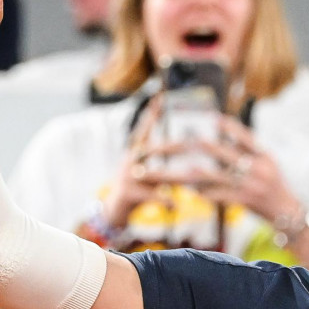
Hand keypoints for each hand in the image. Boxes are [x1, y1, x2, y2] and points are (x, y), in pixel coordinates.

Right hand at [103, 99, 194, 227]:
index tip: (160, 98)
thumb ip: (162, 164)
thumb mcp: (148, 174)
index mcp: (135, 153)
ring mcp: (127, 176)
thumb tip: (188, 156)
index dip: (152, 115)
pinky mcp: (128, 193)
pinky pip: (151, 196)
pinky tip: (176, 205)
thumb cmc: (137, 189)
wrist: (113, 210)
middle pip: (155, 149)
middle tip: (195, 142)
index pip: (144, 130)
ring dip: (177, 177)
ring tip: (194, 177)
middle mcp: (130, 160)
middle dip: (176, 146)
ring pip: (156, 174)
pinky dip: (165, 200)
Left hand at [194, 116, 299, 222]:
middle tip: (195, 141)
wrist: (286, 211)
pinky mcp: (247, 200)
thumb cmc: (274, 184)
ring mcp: (253, 185)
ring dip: (204, 173)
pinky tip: (197, 192)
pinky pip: (224, 196)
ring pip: (223, 177)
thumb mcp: (269, 163)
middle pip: (231, 155)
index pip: (247, 138)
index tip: (215, 118)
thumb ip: (251, 150)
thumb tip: (229, 134)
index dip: (231, 127)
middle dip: (212, 148)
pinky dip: (210, 194)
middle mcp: (260, 169)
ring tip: (189, 169)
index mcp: (265, 156)